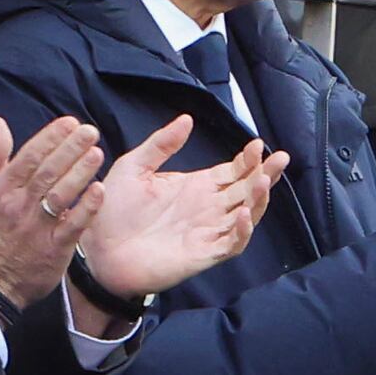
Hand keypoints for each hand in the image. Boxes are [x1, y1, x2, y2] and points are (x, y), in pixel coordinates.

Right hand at [0, 114, 107, 308]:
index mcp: (2, 188)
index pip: (29, 156)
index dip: (51, 137)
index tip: (70, 123)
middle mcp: (19, 205)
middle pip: (48, 171)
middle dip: (71, 148)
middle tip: (90, 131)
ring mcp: (37, 228)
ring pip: (61, 195)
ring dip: (80, 172)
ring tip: (96, 153)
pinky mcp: (53, 249)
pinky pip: (72, 226)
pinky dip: (86, 208)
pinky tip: (99, 191)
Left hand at [76, 114, 286, 300]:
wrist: (95, 248)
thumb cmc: (111, 209)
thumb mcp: (134, 167)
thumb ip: (161, 145)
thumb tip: (187, 119)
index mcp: (195, 187)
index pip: (233, 172)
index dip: (249, 159)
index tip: (257, 144)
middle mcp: (207, 209)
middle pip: (247, 191)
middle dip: (266, 174)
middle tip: (280, 157)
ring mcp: (207, 232)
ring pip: (247, 216)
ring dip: (259, 199)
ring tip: (265, 180)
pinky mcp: (201, 255)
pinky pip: (231, 244)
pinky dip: (242, 231)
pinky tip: (244, 214)